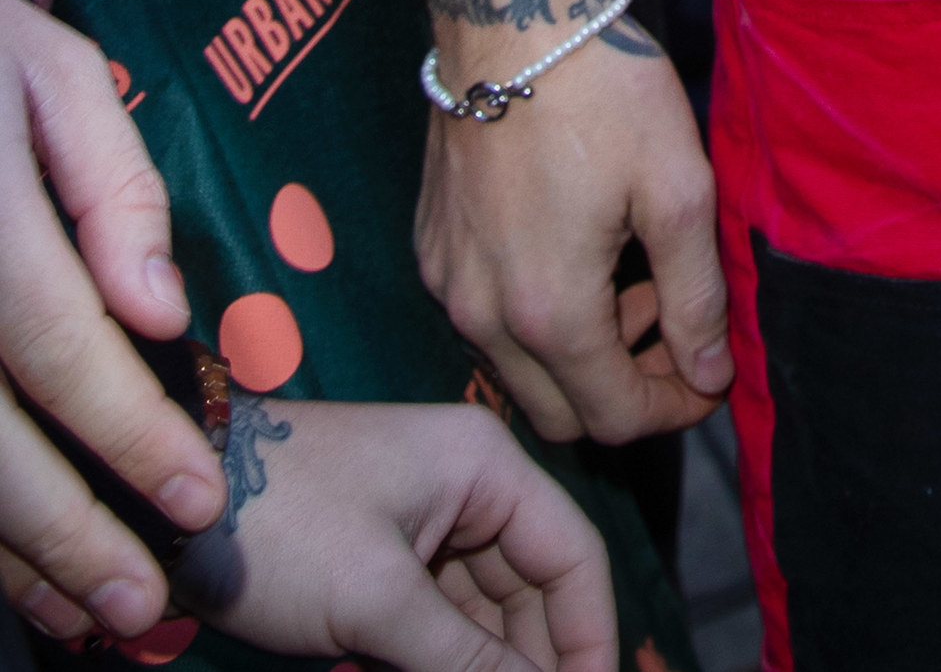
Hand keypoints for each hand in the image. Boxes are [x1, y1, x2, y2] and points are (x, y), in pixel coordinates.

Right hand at [0, 0, 219, 651]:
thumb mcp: (55, 78)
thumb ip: (114, 191)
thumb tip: (160, 313)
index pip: (56, 344)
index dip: (128, 430)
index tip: (198, 495)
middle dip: (67, 535)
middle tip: (145, 603)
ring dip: (12, 558)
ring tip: (92, 615)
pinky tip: (18, 573)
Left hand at [170, 397, 616, 671]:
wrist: (170, 511)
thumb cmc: (281, 527)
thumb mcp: (377, 600)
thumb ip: (465, 659)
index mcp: (485, 468)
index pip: (572, 555)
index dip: (590, 637)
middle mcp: (467, 490)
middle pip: (532, 592)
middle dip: (533, 661)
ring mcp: (422, 528)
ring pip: (483, 618)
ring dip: (486, 667)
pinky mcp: (381, 566)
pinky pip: (435, 626)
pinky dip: (443, 665)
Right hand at [415, 33, 725, 445]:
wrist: (509, 20)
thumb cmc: (604, 92)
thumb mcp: (677, 187)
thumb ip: (695, 295)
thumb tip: (709, 375)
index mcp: (549, 312)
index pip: (615, 417)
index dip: (674, 410)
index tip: (711, 379)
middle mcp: (483, 318)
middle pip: (561, 415)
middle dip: (626, 392)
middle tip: (673, 331)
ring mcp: (448, 287)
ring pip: (520, 373)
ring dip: (583, 354)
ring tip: (633, 282)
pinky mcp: (432, 253)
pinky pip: (486, 324)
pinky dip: (537, 317)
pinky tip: (578, 253)